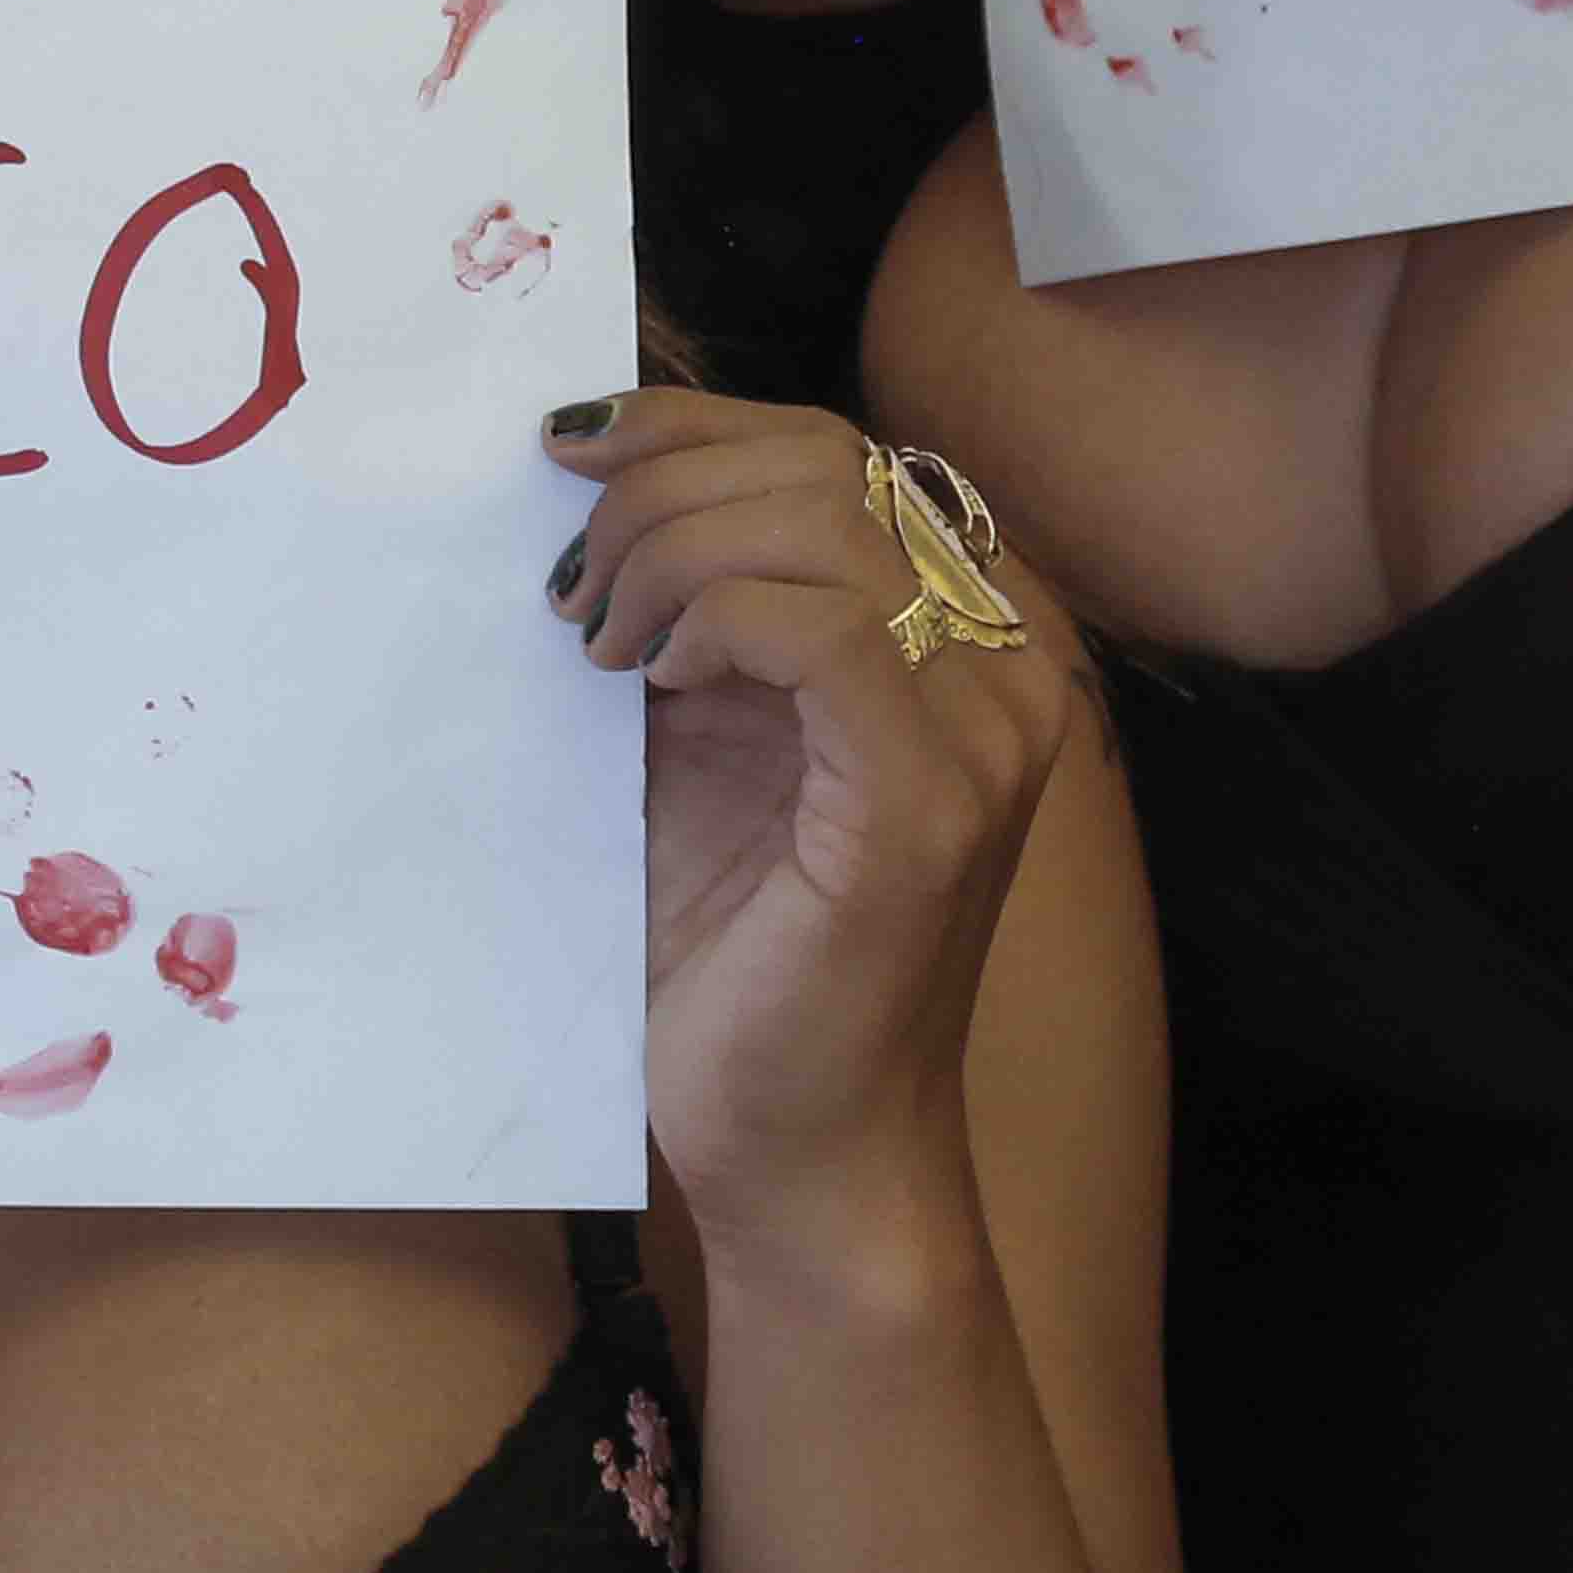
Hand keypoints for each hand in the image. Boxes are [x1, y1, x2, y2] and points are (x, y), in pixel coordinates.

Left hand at [542, 389, 1083, 1280]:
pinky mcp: (931, 803)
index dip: (691, 423)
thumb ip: (689, 609)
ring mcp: (984, 731)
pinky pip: (819, 629)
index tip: (566, 449)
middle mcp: (1007, 665)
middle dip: (660, 489)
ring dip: (669, 552)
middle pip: (824, 465)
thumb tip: (588, 478)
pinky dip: (711, 618)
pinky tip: (651, 681)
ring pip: (819, 525)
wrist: (798, 1149)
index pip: (835, 451)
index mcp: (967, 631)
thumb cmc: (743, 953)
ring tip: (594, 640)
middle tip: (566, 582)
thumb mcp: (700, 737)